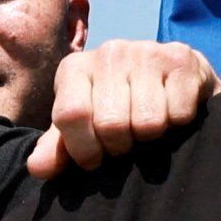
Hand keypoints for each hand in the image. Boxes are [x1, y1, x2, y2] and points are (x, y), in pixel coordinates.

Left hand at [29, 38, 212, 177]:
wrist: (173, 77)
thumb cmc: (118, 107)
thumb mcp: (83, 127)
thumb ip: (58, 148)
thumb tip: (38, 168)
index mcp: (75, 68)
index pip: (71, 114)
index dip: (84, 149)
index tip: (93, 159)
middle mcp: (109, 53)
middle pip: (112, 124)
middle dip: (120, 146)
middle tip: (126, 141)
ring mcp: (147, 52)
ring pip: (148, 123)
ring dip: (150, 137)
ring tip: (148, 125)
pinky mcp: (182, 59)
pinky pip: (179, 114)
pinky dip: (177, 124)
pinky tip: (171, 111)